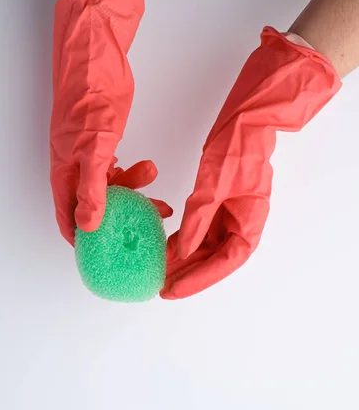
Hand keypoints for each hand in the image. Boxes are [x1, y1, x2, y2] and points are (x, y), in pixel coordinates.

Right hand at [50, 0, 169, 244]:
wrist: (96, 58)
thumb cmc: (87, 99)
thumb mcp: (94, 149)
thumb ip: (92, 189)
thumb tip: (89, 226)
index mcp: (64, 175)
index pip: (68, 219)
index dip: (84, 240)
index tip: (105, 254)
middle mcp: (73, 169)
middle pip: (93, 206)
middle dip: (119, 217)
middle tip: (146, 221)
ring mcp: (87, 156)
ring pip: (109, 188)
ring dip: (133, 192)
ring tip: (155, 184)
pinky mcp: (102, 143)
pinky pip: (116, 170)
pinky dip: (134, 175)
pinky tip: (147, 170)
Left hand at [161, 28, 340, 299]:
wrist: (248, 120)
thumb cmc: (238, 148)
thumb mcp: (213, 185)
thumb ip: (198, 220)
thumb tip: (182, 251)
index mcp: (249, 223)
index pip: (223, 263)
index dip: (197, 280)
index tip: (172, 289)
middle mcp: (242, 224)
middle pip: (213, 260)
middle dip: (187, 274)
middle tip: (161, 285)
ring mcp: (232, 216)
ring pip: (206, 248)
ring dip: (184, 260)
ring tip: (159, 270)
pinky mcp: (220, 206)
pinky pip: (201, 231)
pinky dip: (183, 240)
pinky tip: (164, 246)